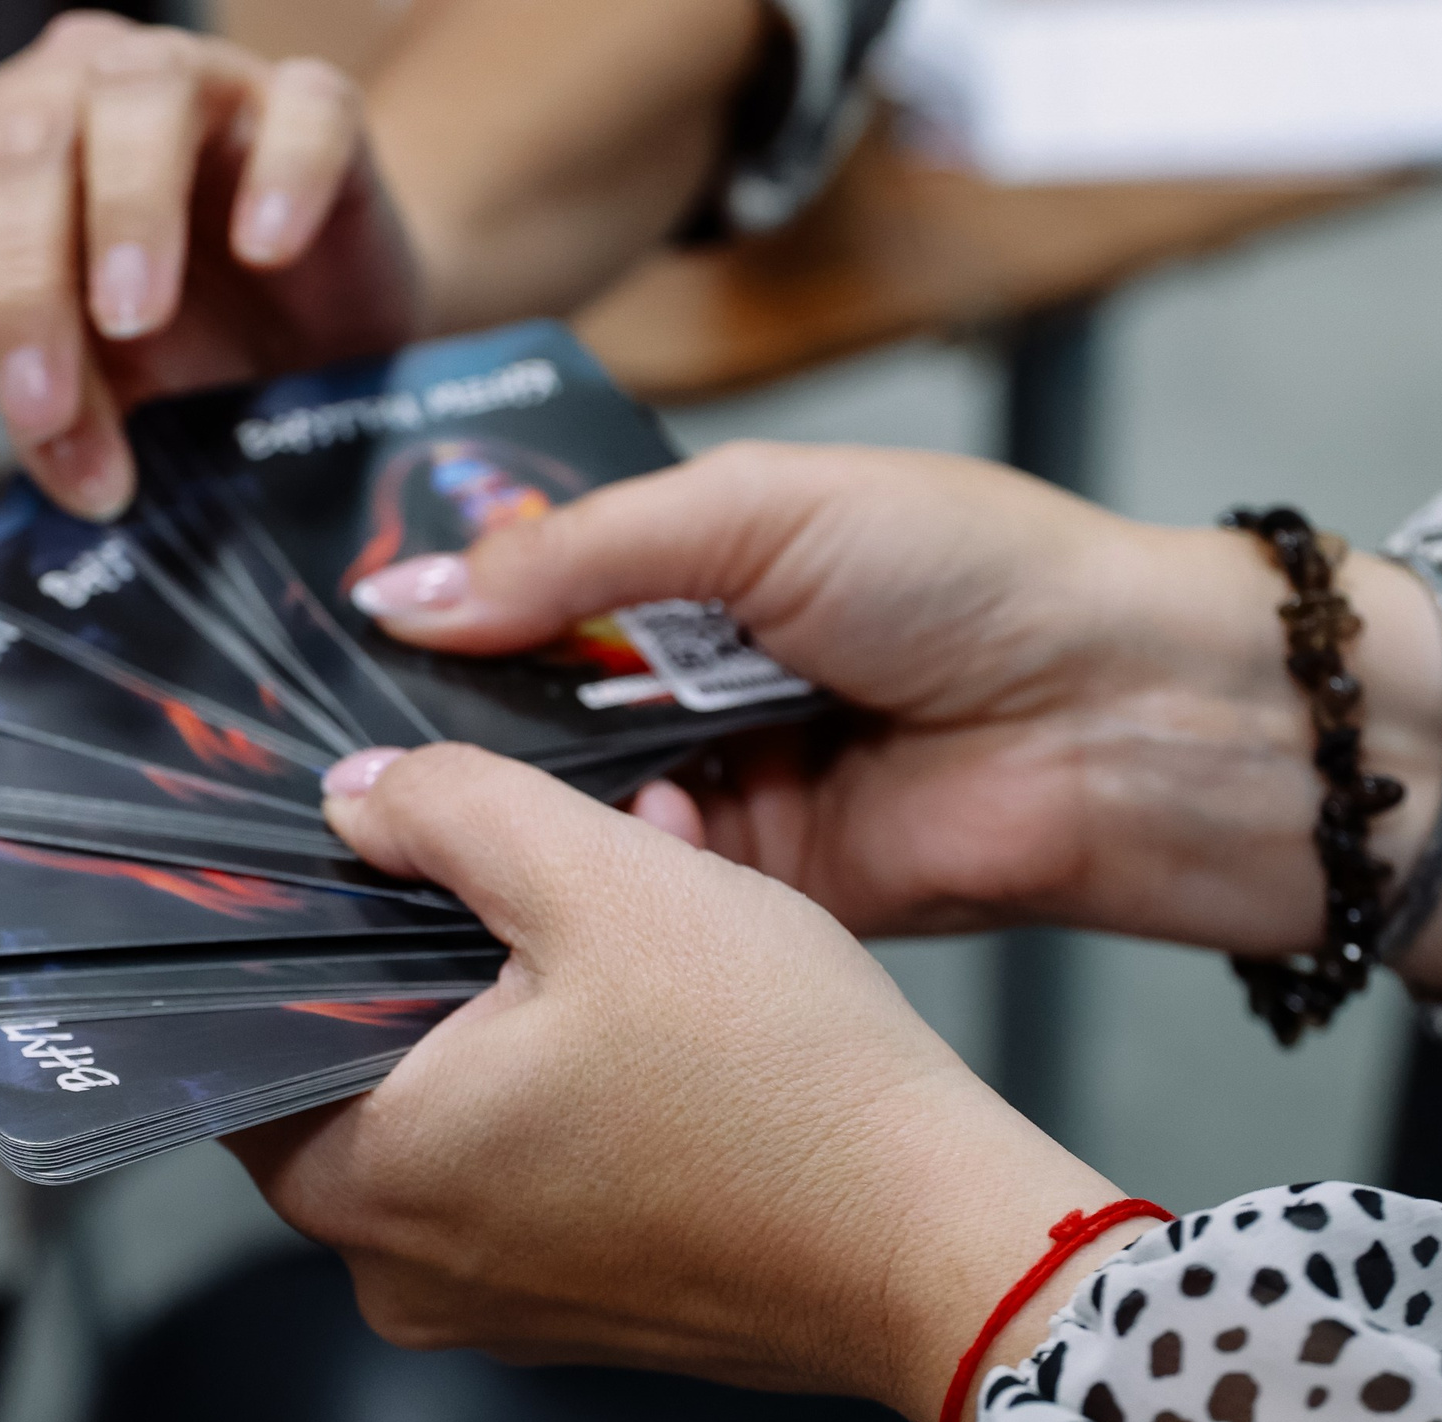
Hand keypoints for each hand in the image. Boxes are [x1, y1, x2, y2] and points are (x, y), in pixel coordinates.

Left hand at [0, 11, 419, 519]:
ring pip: (147, 93)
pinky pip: (303, 108)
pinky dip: (282, 171)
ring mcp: (209, 82)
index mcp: (11, 150)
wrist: (328, 337)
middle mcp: (91, 89)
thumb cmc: (201, 339)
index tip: (38, 418)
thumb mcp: (119, 388)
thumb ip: (77, 421)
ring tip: (139, 314)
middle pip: (33, 139)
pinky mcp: (318, 106)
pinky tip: (267, 250)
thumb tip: (84, 486)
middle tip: (68, 382)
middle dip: (36, 269)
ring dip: (132, 206)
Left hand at [220, 743, 1134, 1421]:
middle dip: (438, 954)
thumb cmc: (779, 1077)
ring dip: (515, 1015)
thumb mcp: (602, 881)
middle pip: (359, 1069)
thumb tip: (357, 795)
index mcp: (361, 1177)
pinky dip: (571, 1091)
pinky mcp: (586, 1312)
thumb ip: (449, 810)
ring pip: (455, 1116)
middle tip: (528, 875)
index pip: (243, 1039)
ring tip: (620, 929)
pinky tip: (663, 1019)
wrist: (940, 1239)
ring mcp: (497, 1307)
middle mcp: (401, 1272)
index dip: (303, 926)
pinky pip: (533, 1173)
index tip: (366, 859)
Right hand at [345, 443, 1441, 992]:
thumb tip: (406, 594)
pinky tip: (531, 872)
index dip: (440, 620)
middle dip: (453, 730)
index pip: (533, 594)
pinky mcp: (757, 894)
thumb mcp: (756, 508)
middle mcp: (698, 685)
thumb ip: (582, 553)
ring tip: (398, 810)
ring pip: (576, 811)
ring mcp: (726, 793)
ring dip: (515, 807)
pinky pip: (644, 891)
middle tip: (323, 753)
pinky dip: (597, 879)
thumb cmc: (967, 573)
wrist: (1124, 723)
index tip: (317, 651)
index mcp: (699, 572)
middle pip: (537, 713)